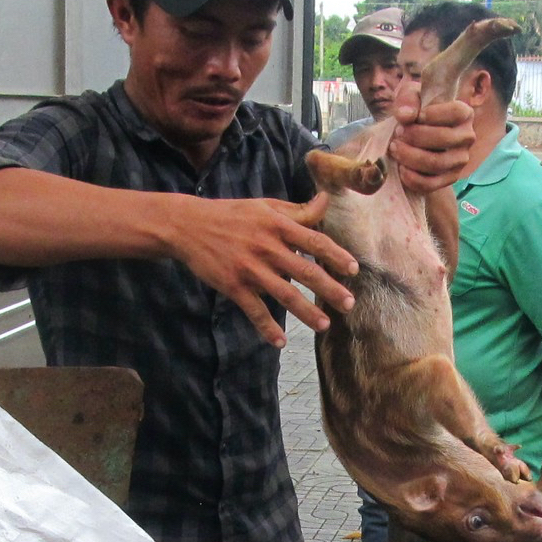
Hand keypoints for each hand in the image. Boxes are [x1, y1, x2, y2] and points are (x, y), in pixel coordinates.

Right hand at [169, 191, 359, 346]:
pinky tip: (280, 341)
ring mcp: (250, 268)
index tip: (353, 269)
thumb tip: (326, 200)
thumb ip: (298, 210)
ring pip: (284, 294)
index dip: (335, 256)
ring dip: (305, 312)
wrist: (188, 225)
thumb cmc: (232, 215)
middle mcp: (266, 247)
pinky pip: (254, 311)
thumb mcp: (265, 206)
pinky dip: (267, 328)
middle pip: (305, 271)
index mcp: (277, 226)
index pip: (314, 241)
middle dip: (329, 289)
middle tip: (349, 304)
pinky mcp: (233, 286)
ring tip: (324, 325)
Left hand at [387, 88, 474, 194]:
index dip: (434, 114)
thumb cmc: (416, 111)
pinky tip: (401, 168)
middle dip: (415, 136)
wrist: (414, 137)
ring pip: (436, 163)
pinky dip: (412, 178)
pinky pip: (431, 184)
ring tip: (395, 148)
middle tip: (397, 133)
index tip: (416, 116)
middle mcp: (467, 137)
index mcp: (464, 113)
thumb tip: (406, 116)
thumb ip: (407, 99)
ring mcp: (460, 160)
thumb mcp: (411, 97)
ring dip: (410, 156)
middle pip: (444, 138)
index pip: (456, 112)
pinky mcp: (450, 178)